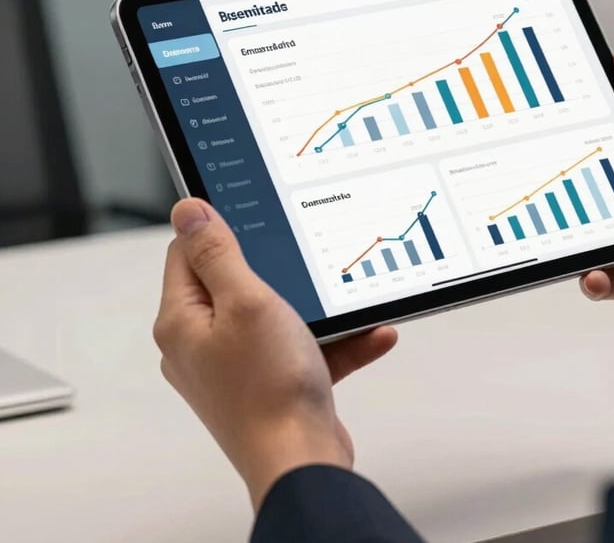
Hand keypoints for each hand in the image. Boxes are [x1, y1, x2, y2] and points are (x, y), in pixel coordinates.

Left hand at [154, 199, 396, 508]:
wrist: (302, 463)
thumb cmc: (270, 388)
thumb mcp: (246, 300)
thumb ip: (216, 252)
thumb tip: (187, 211)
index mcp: (183, 322)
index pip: (185, 253)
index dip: (218, 230)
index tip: (254, 218)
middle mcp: (201, 345)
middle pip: (230, 282)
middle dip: (274, 270)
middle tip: (302, 259)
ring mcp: (234, 368)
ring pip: (272, 316)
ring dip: (313, 308)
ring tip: (344, 302)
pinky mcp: (267, 385)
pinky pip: (299, 348)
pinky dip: (332, 341)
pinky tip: (369, 335)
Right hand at [580, 46, 613, 323]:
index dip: (585, 125)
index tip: (553, 115)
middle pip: (591, 181)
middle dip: (566, 178)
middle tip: (542, 170)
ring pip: (585, 228)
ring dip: (571, 230)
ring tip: (562, 227)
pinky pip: (598, 276)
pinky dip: (591, 275)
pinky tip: (597, 269)